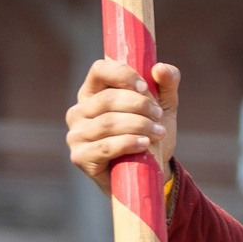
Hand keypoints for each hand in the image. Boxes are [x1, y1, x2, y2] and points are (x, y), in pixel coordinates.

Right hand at [66, 59, 179, 192]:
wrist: (148, 173)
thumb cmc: (150, 134)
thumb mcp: (164, 107)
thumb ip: (166, 85)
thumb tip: (160, 68)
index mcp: (94, 92)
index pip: (99, 71)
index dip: (122, 75)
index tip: (145, 87)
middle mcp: (79, 111)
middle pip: (107, 99)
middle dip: (139, 106)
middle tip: (159, 116)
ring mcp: (76, 134)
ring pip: (108, 123)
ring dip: (139, 125)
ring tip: (158, 132)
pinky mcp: (80, 157)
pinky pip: (104, 146)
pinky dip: (128, 143)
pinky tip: (144, 144)